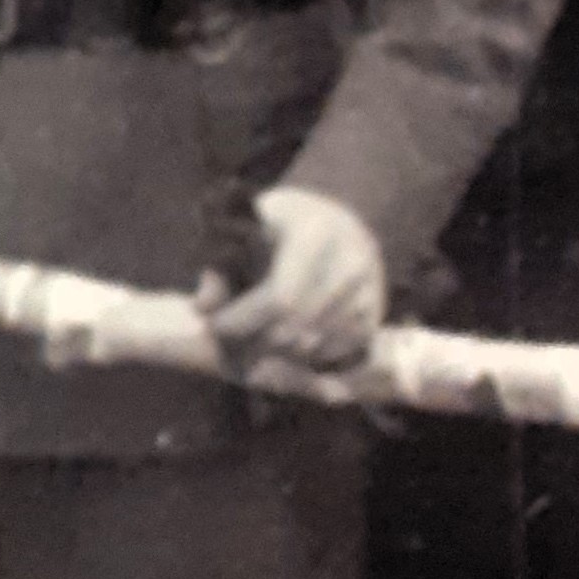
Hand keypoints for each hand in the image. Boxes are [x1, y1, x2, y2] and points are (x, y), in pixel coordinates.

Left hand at [199, 187, 385, 375]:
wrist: (338, 219)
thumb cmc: (282, 222)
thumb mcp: (246, 227)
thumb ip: (219, 260)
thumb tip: (203, 305)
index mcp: (317, 232)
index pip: (279, 298)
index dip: (240, 320)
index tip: (213, 324)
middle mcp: (351, 262)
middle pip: (294, 329)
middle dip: (252, 343)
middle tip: (227, 343)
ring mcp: (369, 290)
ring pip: (312, 348)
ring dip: (275, 356)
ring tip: (250, 344)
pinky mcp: (375, 312)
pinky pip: (334, 353)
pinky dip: (304, 359)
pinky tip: (282, 346)